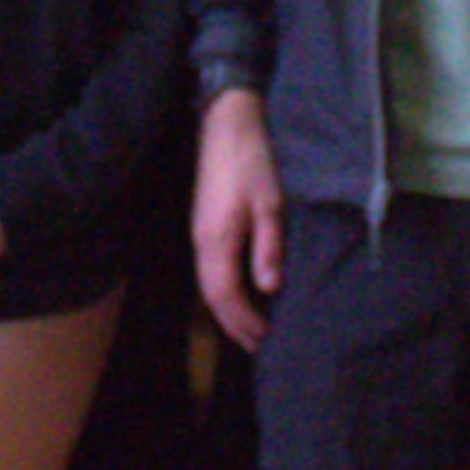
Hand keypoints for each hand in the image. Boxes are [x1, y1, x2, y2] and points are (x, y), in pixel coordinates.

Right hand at [193, 88, 282, 353]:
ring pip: (207, 284)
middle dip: (233, 323)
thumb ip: (268, 246)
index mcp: (217, 240)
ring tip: (249, 327)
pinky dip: (223, 290)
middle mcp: (202, 242)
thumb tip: (269, 288)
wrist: (226, 123)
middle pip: (211, 296)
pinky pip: (209, 269)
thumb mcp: (269, 203)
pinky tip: (241, 291)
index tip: (265, 340)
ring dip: (227, 309)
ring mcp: (199, 232)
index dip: (244, 321)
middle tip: (257, 345)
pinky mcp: (203, 223)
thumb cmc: (252, 161)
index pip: (226, 296)